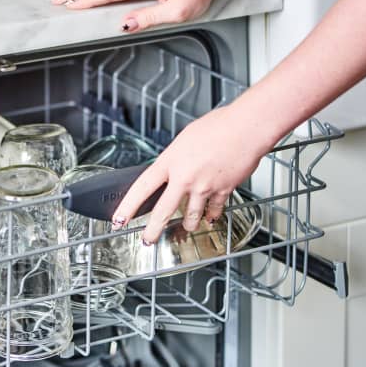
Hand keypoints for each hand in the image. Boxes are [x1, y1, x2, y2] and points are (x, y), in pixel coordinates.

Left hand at [111, 105, 276, 243]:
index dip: (128, 206)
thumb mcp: (185, 139)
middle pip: (163, 211)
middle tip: (147, 240)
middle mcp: (184, 177)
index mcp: (170, 161)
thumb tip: (172, 169)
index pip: (142, 187)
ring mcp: (203, 186)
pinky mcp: (222, 191)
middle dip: (153, 230)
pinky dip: (211, 216)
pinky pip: (214, 211)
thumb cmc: (219, 126)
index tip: (119, 219)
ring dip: (188, 224)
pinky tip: (209, 217)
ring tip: (186, 227)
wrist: (247, 128)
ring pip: (191, 216)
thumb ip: (176, 158)